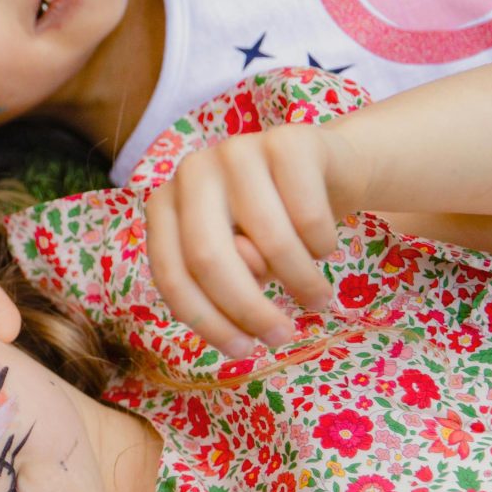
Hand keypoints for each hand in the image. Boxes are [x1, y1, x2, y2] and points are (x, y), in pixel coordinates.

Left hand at [142, 122, 349, 356]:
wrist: (326, 172)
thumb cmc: (270, 227)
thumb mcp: (238, 261)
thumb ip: (224, 278)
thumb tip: (243, 293)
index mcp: (165, 205)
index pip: (172, 274)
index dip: (205, 320)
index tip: (241, 352)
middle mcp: (192, 172)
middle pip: (209, 258)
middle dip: (248, 309)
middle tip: (282, 338)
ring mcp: (237, 150)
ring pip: (268, 240)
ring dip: (301, 282)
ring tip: (318, 299)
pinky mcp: (288, 140)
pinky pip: (309, 215)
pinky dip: (322, 245)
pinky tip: (325, 246)